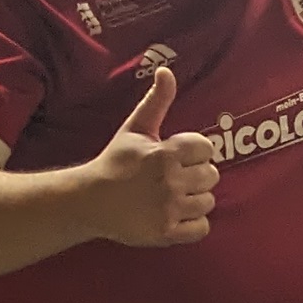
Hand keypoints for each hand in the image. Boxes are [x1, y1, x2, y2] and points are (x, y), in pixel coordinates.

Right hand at [83, 65, 217, 247]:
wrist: (90, 200)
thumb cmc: (116, 162)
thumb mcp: (135, 128)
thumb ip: (156, 100)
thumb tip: (166, 70)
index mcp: (166, 153)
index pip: (207, 149)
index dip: (194, 152)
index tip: (177, 157)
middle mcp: (171, 181)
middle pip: (212, 176)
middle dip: (196, 175)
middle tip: (175, 178)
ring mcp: (169, 209)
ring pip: (209, 202)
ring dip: (195, 199)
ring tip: (174, 196)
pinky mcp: (166, 233)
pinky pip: (202, 228)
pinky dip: (194, 224)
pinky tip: (178, 215)